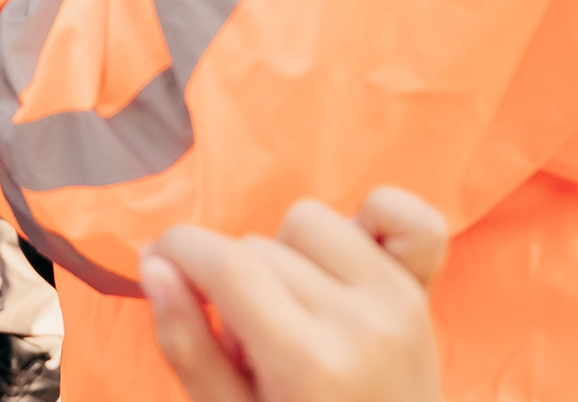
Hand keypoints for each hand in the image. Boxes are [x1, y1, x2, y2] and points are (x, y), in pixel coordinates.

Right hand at [141, 188, 447, 401]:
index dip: (177, 248)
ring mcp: (397, 303)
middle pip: (260, 245)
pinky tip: (345, 258)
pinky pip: (404, 215)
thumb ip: (186, 345)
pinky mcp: (421, 291)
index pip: (227, 264)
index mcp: (307, 363)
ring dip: (287, 252)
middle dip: (232, 279)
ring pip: (309, 220)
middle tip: (248, 339)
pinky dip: (371, 218)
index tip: (158, 259)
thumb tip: (155, 265)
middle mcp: (359, 324)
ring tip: (294, 308)